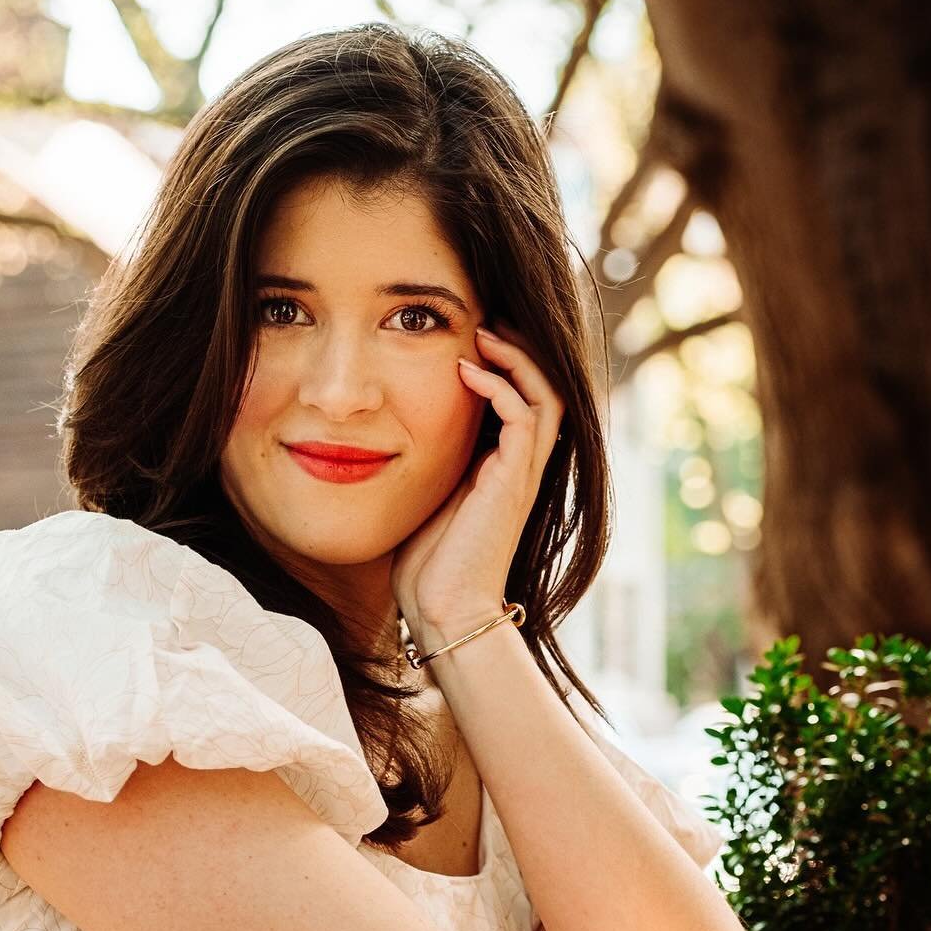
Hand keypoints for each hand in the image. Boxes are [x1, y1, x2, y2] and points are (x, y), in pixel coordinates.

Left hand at [390, 324, 564, 634]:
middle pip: (545, 389)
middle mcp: (520, 467)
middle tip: (485, 320)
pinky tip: (467, 372)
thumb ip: (422, 465)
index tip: (468, 336)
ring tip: (483, 333)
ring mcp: (521, 474)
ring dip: (517, 358)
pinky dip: (500, 387)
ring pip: (545, 395)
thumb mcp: (421, 498)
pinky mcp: (513, 482)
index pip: (520, 400)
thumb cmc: (425, 567)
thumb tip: (385, 435)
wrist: (444, 610)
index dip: (503, 364)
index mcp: (501, 469)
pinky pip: (523, 418)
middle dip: (520, 349)